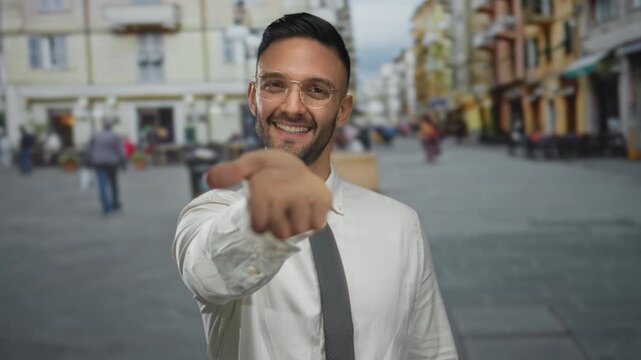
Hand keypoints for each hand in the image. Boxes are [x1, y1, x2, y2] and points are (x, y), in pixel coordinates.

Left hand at [207, 149, 330, 239]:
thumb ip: (228, 173)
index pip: (261, 228)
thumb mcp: (247, 167)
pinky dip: (311, 220)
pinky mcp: (324, 198)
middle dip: (278, 224)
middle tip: (278, 207)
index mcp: (264, 186)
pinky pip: (316, 225)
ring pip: (299, 230)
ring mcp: (308, 194)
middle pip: (281, 233)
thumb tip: (209, 179)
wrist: (294, 163)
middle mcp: (288, 190)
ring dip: (295, 224)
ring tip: (291, 206)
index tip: (263, 205)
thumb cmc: (267, 170)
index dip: (260, 222)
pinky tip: (304, 206)